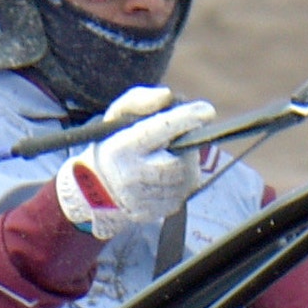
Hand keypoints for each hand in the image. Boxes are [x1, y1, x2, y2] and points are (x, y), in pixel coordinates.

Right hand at [53, 88, 213, 233]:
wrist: (100, 187)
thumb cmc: (115, 142)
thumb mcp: (118, 116)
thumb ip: (140, 100)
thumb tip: (168, 95)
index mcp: (121, 149)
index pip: (159, 130)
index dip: (185, 119)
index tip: (207, 110)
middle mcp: (133, 177)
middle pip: (181, 157)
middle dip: (188, 144)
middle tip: (184, 136)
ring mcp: (146, 199)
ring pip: (188, 175)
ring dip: (187, 160)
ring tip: (170, 154)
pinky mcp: (159, 211)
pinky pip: (185, 190)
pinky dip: (183, 177)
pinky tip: (169, 170)